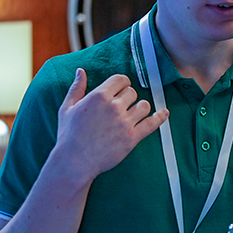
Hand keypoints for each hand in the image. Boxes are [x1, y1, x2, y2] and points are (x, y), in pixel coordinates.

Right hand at [54, 68, 168, 183]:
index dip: (122, 83)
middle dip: (128, 97)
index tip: (121, 89)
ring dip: (140, 107)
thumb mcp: (67, 107)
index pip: (121, 80)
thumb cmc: (69, 135)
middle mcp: (114, 107)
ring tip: (134, 113)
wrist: (74, 161)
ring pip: (144, 105)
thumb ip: (77, 88)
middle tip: (123, 106)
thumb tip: (80, 72)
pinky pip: (152, 123)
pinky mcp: (132, 137)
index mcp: (99, 96)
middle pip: (132, 92)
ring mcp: (125, 122)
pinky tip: (164, 113)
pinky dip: (160, 117)